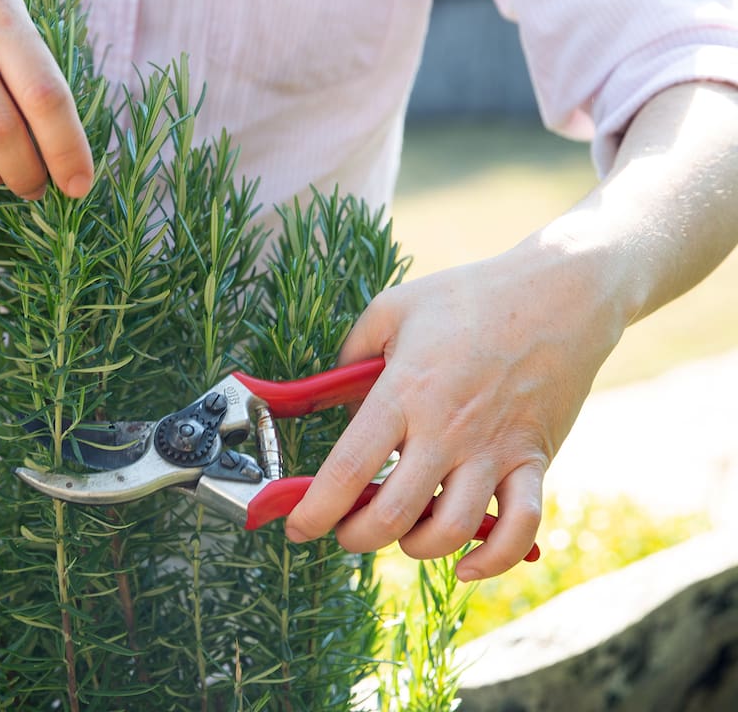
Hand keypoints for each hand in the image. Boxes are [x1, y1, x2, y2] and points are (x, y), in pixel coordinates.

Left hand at [284, 237, 626, 579]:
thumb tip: (327, 401)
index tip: (296, 528)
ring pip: (449, 531)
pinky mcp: (535, 459)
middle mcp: (447, 430)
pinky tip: (464, 563)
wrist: (561, 293)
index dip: (314, 510)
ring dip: (413, 547)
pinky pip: (519, 528)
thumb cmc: (469, 297)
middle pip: (391, 514)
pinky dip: (490, 560)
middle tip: (344, 530)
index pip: (347, 469)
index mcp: (404, 392)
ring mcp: (495, 449)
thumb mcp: (392, 308)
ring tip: (398, 532)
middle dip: (354, 537)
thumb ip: (350, 356)